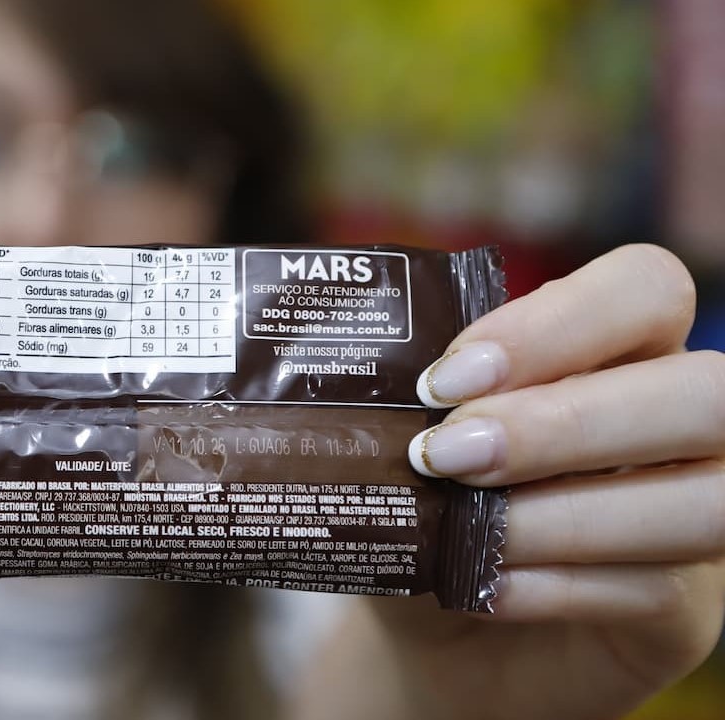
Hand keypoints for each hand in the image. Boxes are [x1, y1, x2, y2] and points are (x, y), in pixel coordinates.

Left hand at [302, 245, 724, 719]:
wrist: (432, 634)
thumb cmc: (426, 515)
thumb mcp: (401, 447)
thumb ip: (399, 405)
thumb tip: (352, 385)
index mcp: (620, 350)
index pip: (645, 288)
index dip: (558, 323)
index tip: (446, 378)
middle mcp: (680, 425)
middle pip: (702, 392)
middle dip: (564, 421)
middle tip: (444, 452)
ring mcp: (697, 518)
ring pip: (698, 501)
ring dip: (562, 514)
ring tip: (462, 530)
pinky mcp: (686, 613)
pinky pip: (658, 590)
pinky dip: (557, 585)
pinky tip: (482, 588)